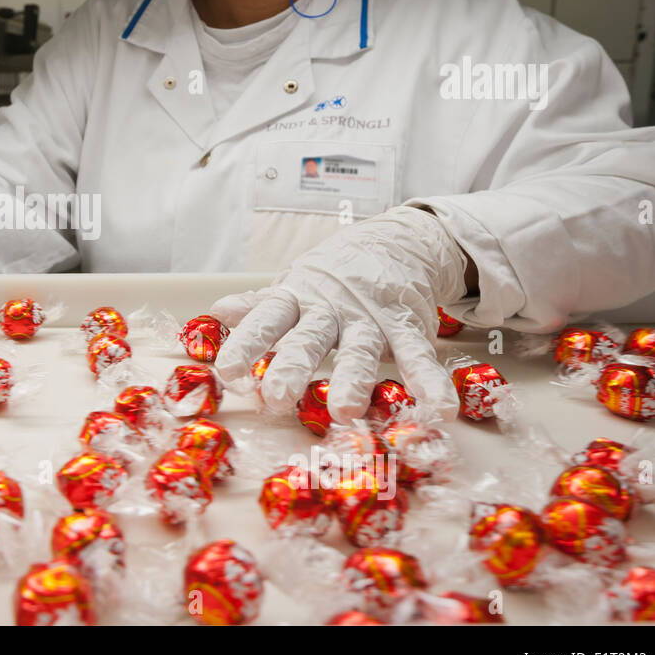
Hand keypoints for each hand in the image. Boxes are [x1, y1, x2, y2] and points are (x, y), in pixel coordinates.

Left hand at [212, 206, 469, 422]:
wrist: (394, 243)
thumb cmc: (330, 279)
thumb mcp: (291, 288)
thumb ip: (258, 306)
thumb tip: (216, 313)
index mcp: (297, 301)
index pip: (266, 320)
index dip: (247, 344)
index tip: (227, 370)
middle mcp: (330, 311)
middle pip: (307, 340)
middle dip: (291, 367)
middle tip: (275, 397)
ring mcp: (370, 320)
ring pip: (359, 351)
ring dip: (352, 379)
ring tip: (344, 411)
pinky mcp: (406, 328)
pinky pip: (419, 357)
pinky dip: (430, 384)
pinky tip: (438, 411)